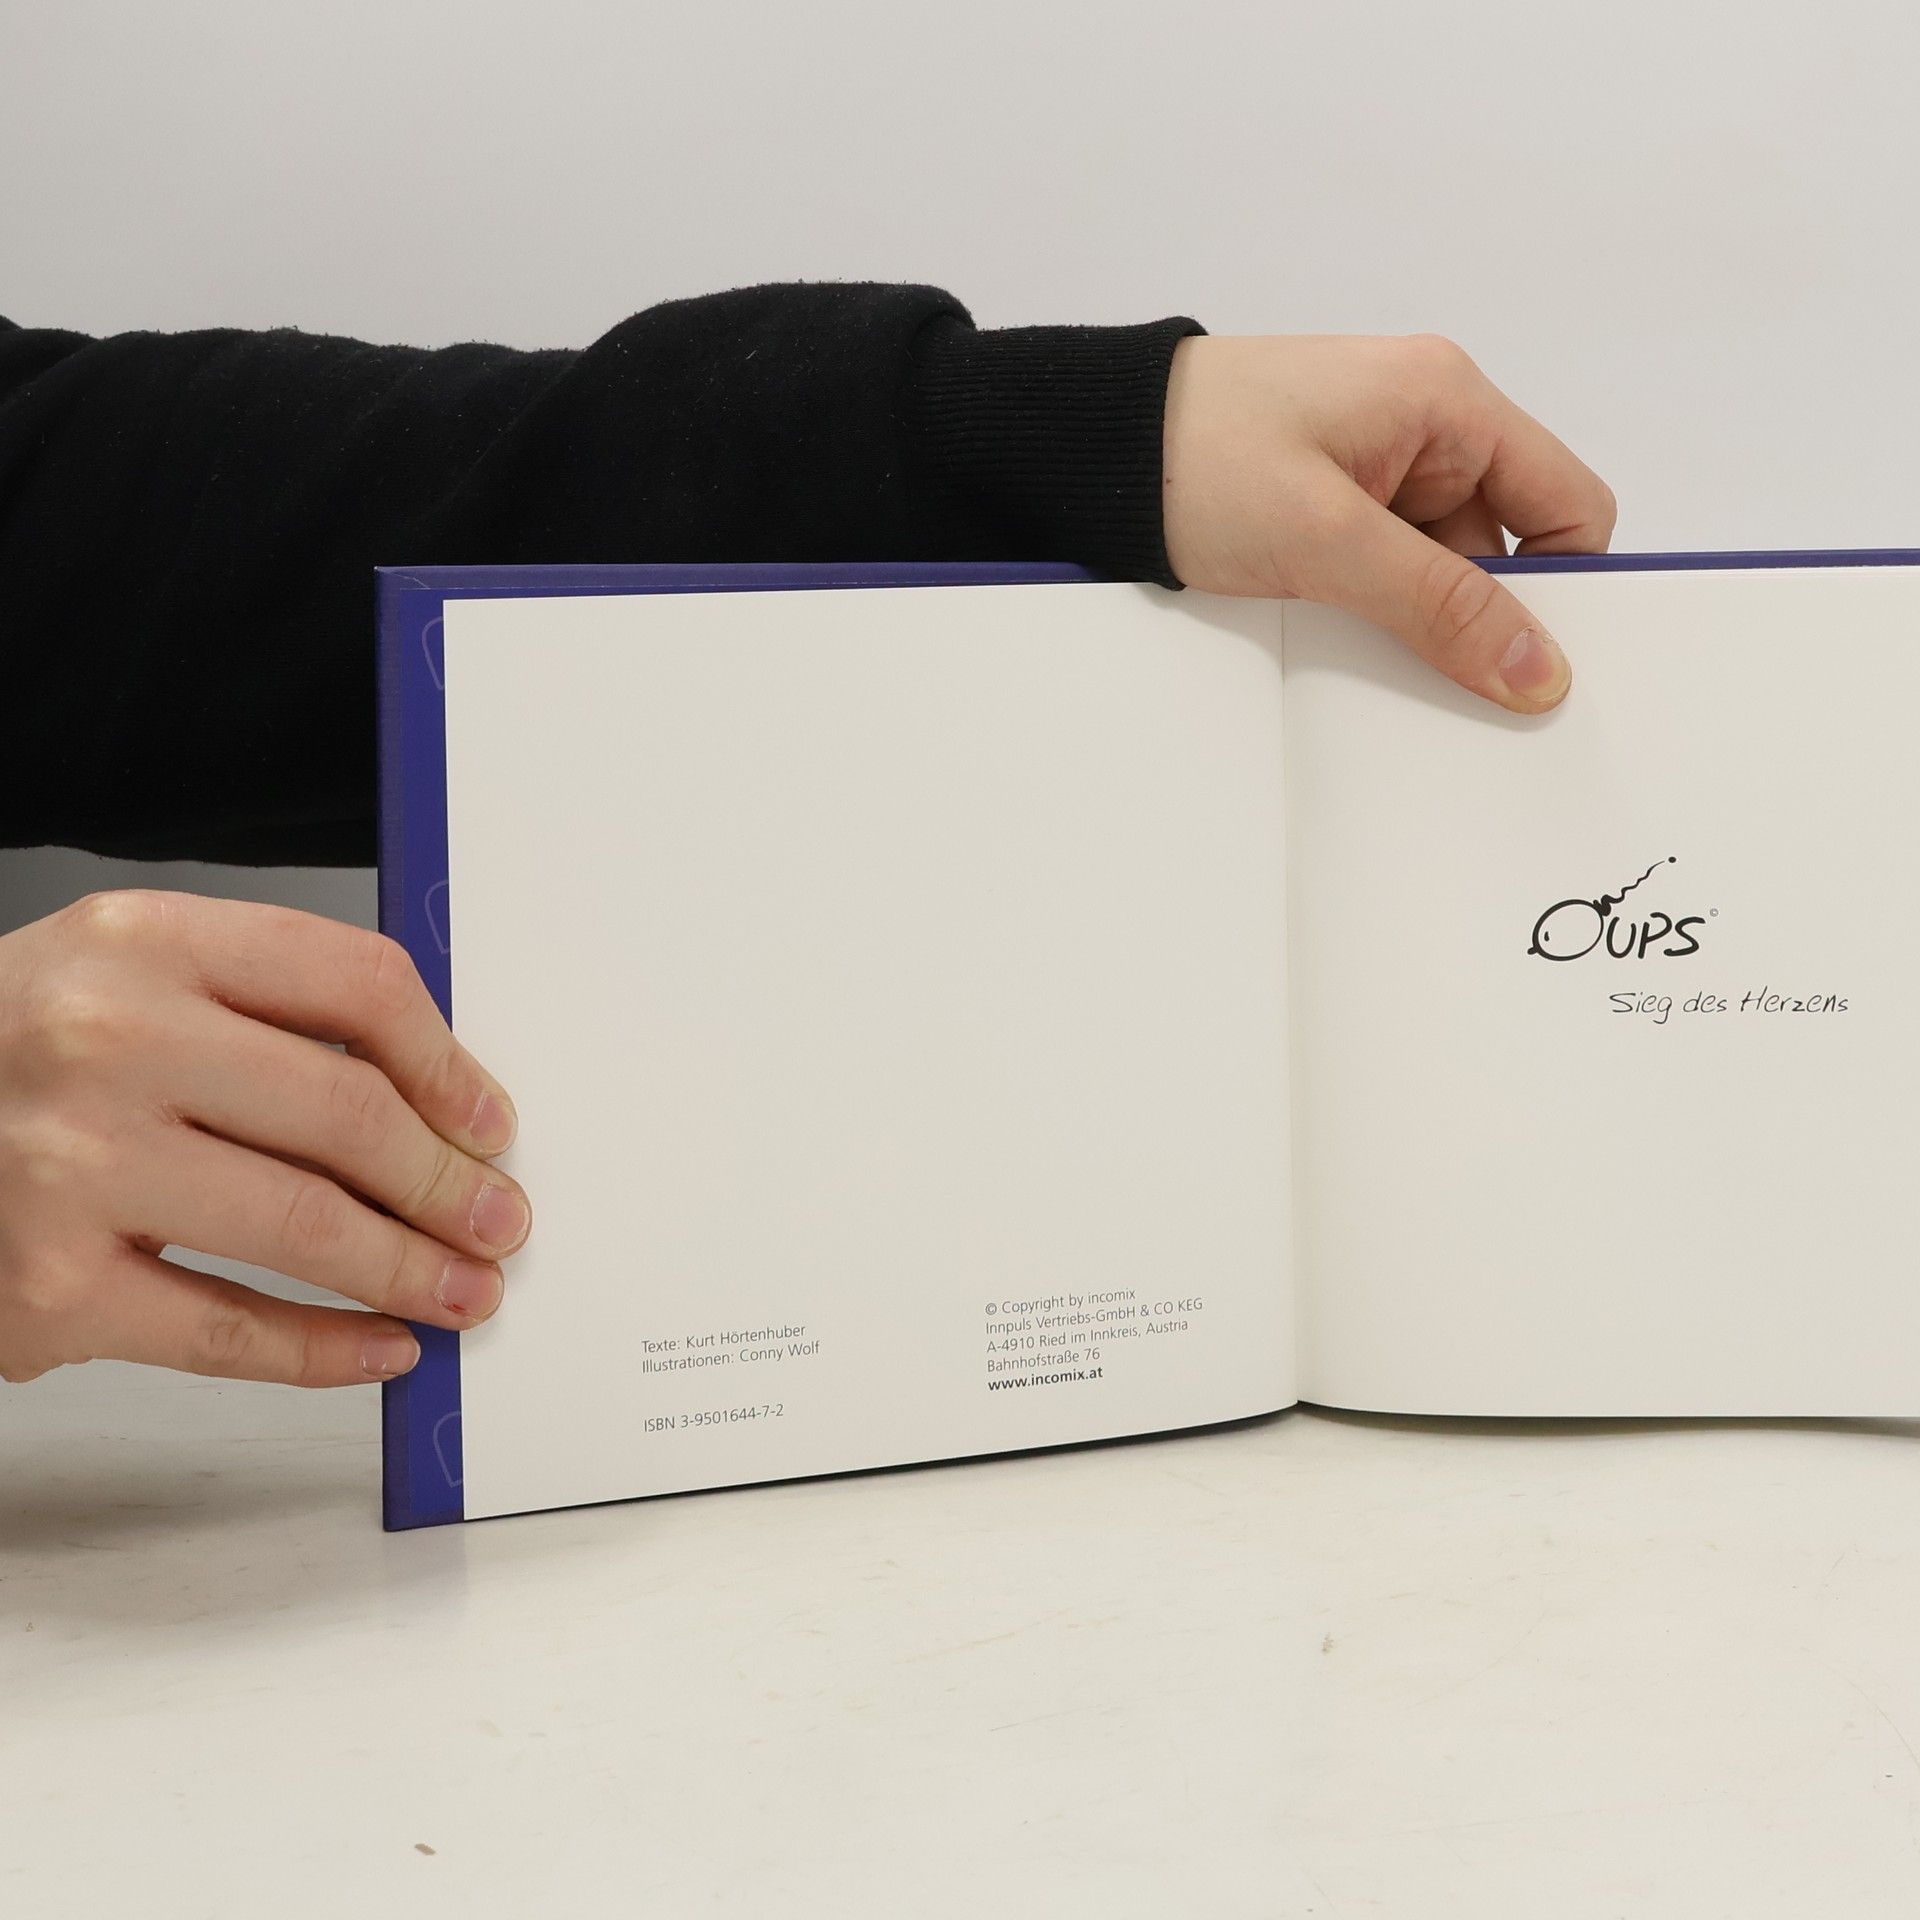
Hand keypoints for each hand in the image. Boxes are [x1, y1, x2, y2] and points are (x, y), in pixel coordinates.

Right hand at [0, 891, 528, 1387]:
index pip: (355, 984)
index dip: (449, 1063)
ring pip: (308, 1228)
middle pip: (347, 1114)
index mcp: (144, 940)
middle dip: (450, 1182)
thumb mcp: (124, 975)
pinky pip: (230, 1331)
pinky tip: (382, 1347)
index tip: (490, 1121)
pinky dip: (327, 1351)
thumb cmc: (14, 1054)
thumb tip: (435, 1098)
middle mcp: (106, 1040)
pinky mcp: (48, 1288)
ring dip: (414, 1269)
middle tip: (500, 1219)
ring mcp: (72, 1166)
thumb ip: (262, 1009)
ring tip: (467, 1288)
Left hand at [1161, 333, 1615, 711]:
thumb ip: (1439, 605)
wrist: (1082, 447)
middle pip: (1500, 543)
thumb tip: (1538, 668)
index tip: (1534, 664)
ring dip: (1412, 617)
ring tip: (1356, 648)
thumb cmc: (1194, 457)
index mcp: (1448, 400)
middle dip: (1477, 614)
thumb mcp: (1327, 539)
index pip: (1566, 502)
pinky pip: (1381, 566)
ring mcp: (1372, 463)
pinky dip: (1367, 606)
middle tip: (1444, 684)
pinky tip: (1329, 632)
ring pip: (1436, 564)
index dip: (1563, 585)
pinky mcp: (1325, 499)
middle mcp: (1424, 423)